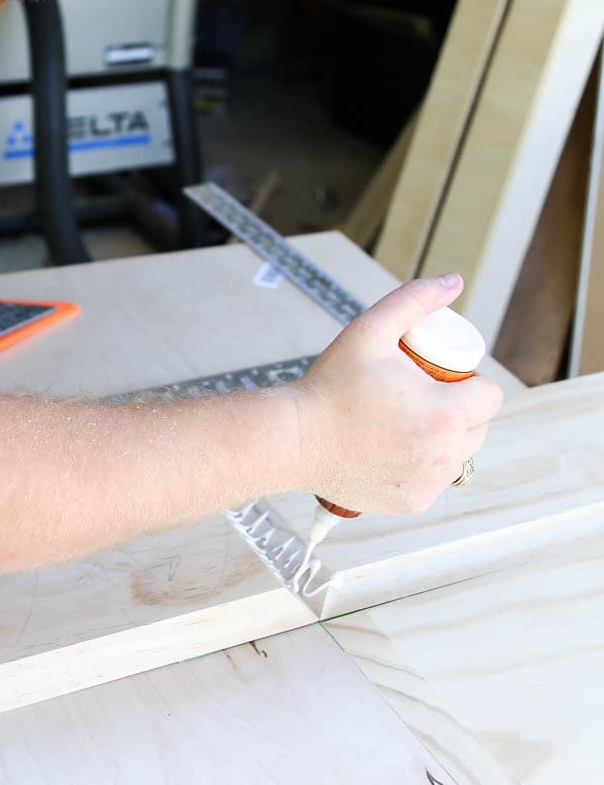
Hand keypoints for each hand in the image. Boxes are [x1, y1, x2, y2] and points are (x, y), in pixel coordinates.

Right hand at [287, 275, 503, 517]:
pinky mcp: (412, 502)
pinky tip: (398, 450)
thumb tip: (453, 282)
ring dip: (446, 439)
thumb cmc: (330, 386)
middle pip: (478, 427)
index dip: (473, 383)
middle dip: (461, 409)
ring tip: (411, 421)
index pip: (491, 397)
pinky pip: (433, 480)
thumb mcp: (369, 330)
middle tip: (424, 395)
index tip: (447, 378)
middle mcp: (445, 456)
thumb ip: (415, 300)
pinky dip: (423, 466)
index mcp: (445, 415)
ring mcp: (429, 484)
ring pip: (458, 456)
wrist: (293, 440)